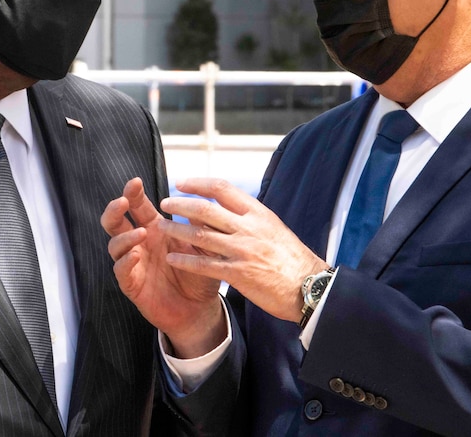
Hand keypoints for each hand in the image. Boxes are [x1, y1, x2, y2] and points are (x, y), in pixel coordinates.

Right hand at [101, 178, 226, 357]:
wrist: (199, 309)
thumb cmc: (200, 274)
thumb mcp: (204, 247)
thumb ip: (201, 226)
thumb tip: (203, 202)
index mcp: (155, 228)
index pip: (138, 206)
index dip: (133, 193)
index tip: (135, 182)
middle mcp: (140, 243)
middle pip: (116, 221)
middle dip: (115, 209)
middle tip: (122, 201)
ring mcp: (133, 263)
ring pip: (115, 244)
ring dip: (124, 236)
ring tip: (140, 232)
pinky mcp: (132, 283)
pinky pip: (121, 270)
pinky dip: (125, 261)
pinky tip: (134, 255)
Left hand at [159, 178, 327, 323]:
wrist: (309, 286)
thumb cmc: (290, 257)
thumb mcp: (272, 226)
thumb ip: (248, 216)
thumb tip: (222, 205)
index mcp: (257, 212)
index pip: (222, 188)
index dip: (198, 183)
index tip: (181, 183)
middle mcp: (248, 228)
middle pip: (206, 209)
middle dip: (181, 204)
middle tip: (164, 202)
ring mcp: (243, 250)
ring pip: (201, 235)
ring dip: (177, 230)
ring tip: (161, 227)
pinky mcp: (239, 274)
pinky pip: (205, 265)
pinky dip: (185, 260)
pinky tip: (172, 258)